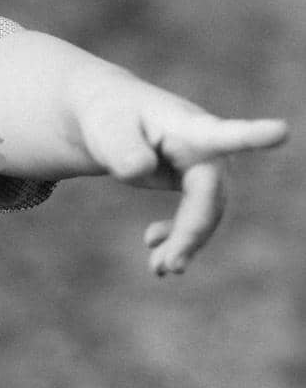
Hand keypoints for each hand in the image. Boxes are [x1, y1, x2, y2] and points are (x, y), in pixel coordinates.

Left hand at [79, 88, 288, 276]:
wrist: (110, 119)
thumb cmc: (110, 118)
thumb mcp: (107, 130)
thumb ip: (122, 149)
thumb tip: (141, 169)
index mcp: (187, 125)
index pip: (222, 133)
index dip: (252, 136)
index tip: (280, 131)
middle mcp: (206, 147)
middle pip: (212, 194)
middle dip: (194, 231)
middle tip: (171, 266)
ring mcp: (204, 167)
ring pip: (207, 213)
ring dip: (186, 243)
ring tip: (158, 269)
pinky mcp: (195, 185)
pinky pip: (197, 219)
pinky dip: (178, 241)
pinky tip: (154, 256)